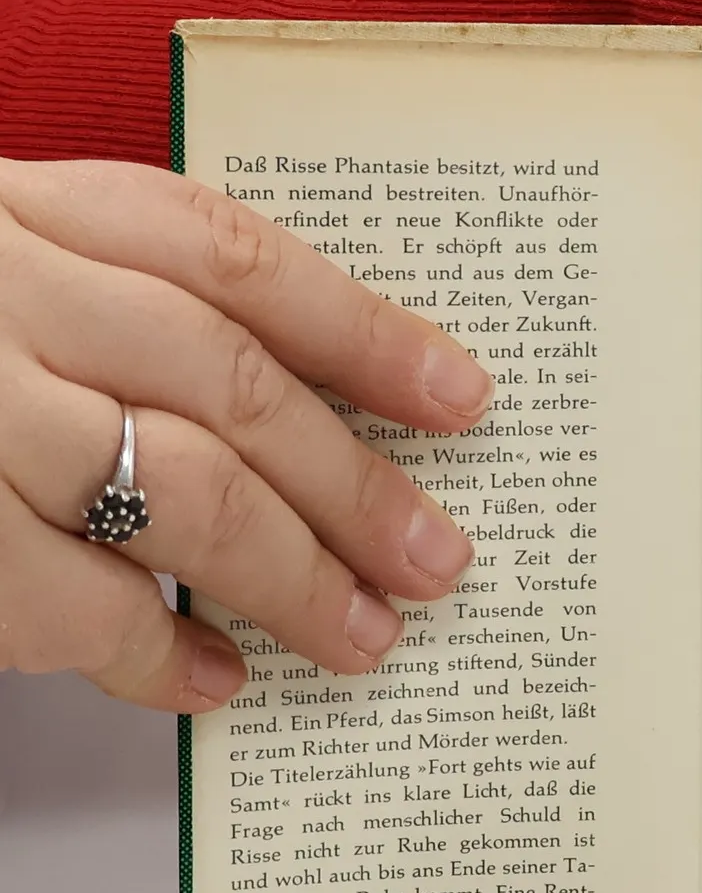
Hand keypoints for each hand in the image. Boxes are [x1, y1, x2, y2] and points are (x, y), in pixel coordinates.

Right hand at [0, 159, 492, 712]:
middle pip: (230, 383)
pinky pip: (70, 603)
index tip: (466, 398)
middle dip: (356, 485)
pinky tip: (212, 682)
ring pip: (181, 488)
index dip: (363, 329)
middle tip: (442, 561)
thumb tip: (303, 426)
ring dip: (295, 580)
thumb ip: (105, 309)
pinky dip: (158, 653)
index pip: (226, 254)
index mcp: (16, 209)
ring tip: (368, 640)